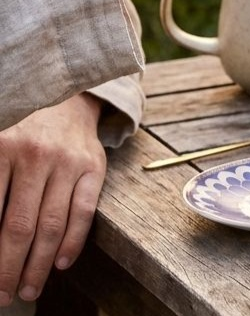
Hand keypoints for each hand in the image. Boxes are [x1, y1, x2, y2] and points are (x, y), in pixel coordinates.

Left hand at [0, 94, 105, 305]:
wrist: (67, 100)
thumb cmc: (22, 132)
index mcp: (2, 149)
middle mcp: (35, 155)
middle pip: (18, 226)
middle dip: (7, 268)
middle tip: (2, 296)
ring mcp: (67, 161)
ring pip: (51, 225)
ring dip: (38, 265)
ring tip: (28, 290)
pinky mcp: (93, 165)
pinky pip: (83, 211)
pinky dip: (73, 242)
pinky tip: (62, 264)